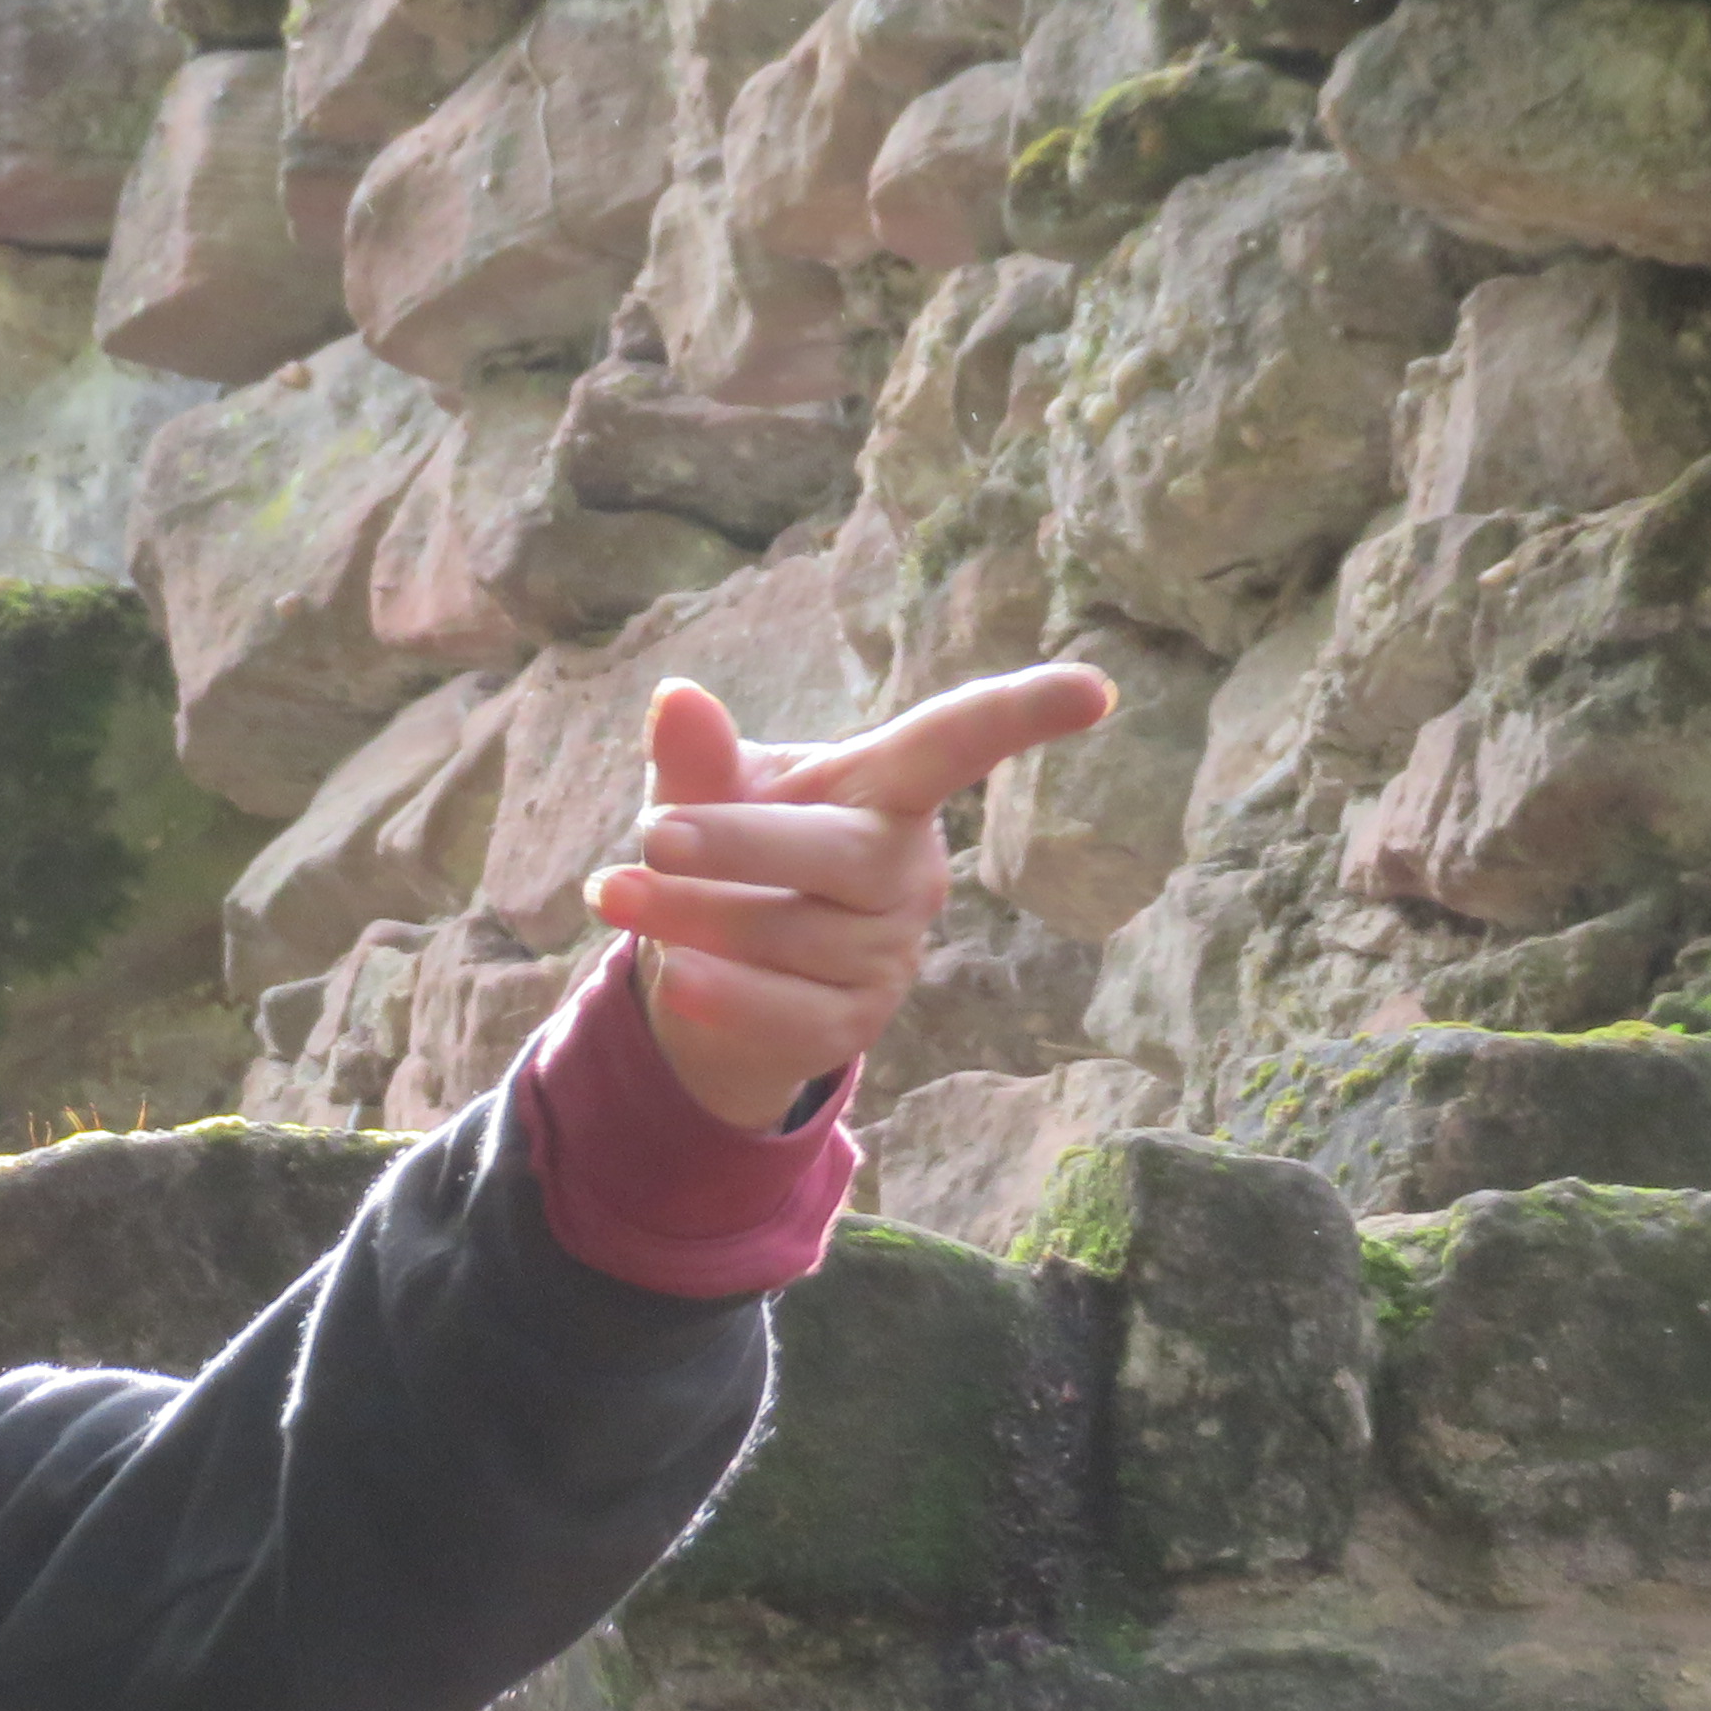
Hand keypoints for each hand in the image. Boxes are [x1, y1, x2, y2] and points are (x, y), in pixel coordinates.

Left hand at [580, 662, 1119, 1131]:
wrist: (705, 973)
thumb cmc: (724, 855)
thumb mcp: (701, 797)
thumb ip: (695, 758)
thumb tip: (676, 696)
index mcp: (885, 789)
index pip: (958, 743)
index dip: (1021, 713)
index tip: (1095, 688)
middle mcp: (905, 868)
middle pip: (846, 854)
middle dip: (744, 843)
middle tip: (654, 834)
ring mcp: (890, 951)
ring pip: (800, 937)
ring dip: (697, 920)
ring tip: (615, 896)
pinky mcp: (858, 1023)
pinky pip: (795, 1015)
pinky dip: (727, 996)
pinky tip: (675, 980)